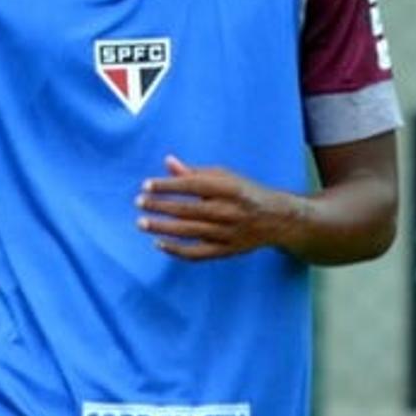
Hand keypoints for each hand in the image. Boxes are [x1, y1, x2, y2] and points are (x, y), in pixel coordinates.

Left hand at [136, 154, 303, 260]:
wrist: (277, 219)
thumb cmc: (244, 192)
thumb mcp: (224, 177)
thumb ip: (194, 172)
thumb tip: (167, 162)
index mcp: (229, 188)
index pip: (192, 186)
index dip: (167, 186)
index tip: (146, 185)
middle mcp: (229, 211)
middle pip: (187, 210)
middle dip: (160, 206)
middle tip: (139, 202)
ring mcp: (228, 233)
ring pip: (189, 232)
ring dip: (162, 227)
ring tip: (141, 222)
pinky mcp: (226, 251)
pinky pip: (197, 254)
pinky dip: (176, 250)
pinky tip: (158, 243)